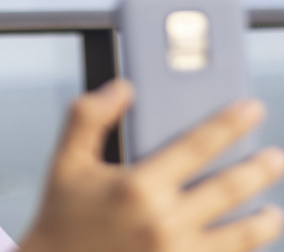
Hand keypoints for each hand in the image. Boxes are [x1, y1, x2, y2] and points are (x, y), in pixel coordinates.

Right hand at [19, 79, 283, 251]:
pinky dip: (241, 250)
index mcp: (137, 187)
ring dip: (263, 220)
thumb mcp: (65, 161)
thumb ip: (88, 117)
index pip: (196, 146)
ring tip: (273, 210)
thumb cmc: (61, 217)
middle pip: (228, 189)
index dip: (228, 124)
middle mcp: (163, 221)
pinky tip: (248, 243)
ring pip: (239, 235)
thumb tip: (122, 88)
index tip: (250, 109)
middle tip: (274, 158)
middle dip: (258, 170)